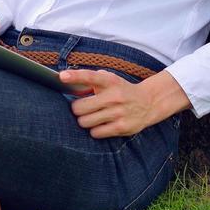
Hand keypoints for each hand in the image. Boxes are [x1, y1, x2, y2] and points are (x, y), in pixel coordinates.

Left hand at [60, 68, 190, 137]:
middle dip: (76, 109)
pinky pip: (96, 133)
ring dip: (84, 121)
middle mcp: (114, 96)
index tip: (62, 77)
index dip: (75, 77)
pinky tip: (101, 124)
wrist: (148, 102)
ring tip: (92, 117)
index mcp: (109, 81)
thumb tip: (67, 83)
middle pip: (79, 107)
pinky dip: (94, 130)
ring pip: (85, 122)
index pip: (90, 76)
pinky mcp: (122, 127)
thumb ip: (90, 81)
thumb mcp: (109, 80)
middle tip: (81, 108)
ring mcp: (118, 113)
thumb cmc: (121, 90)